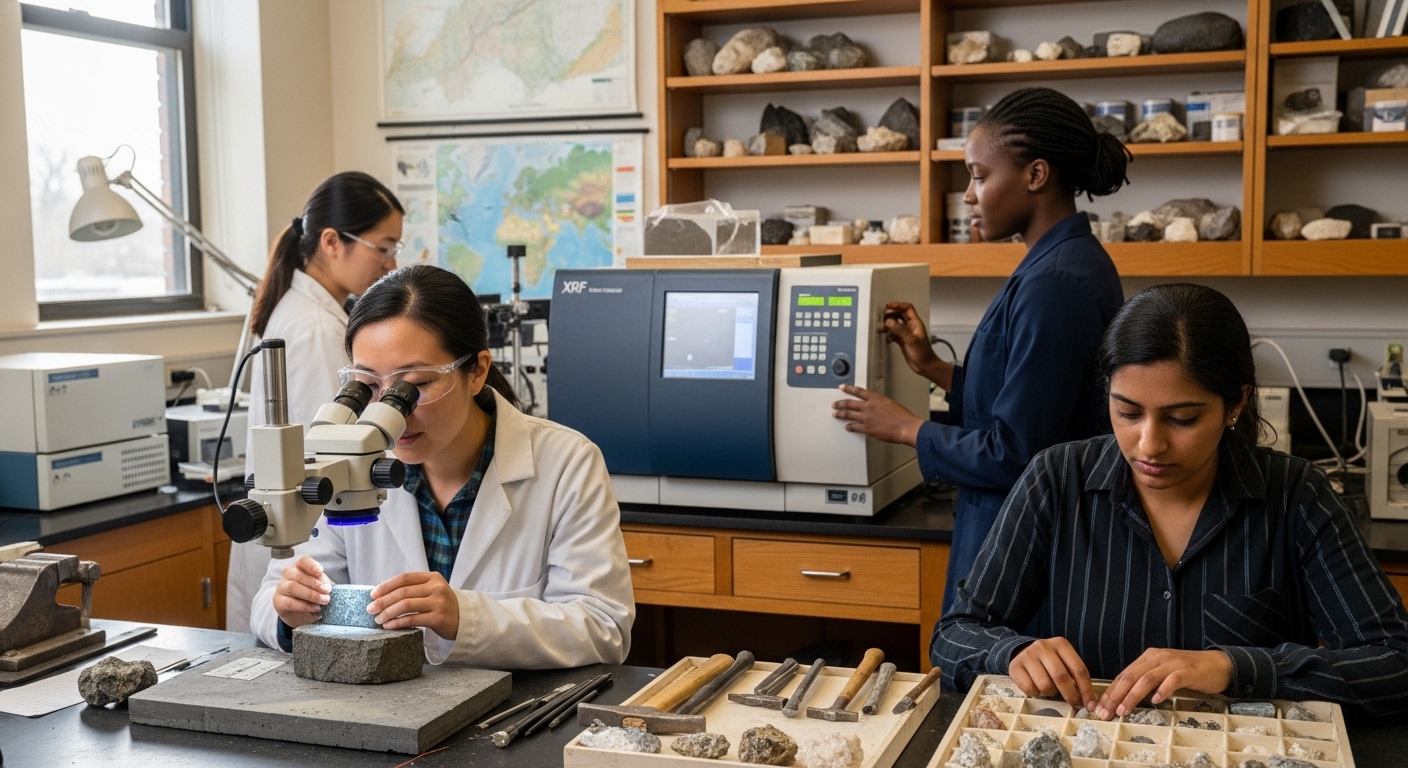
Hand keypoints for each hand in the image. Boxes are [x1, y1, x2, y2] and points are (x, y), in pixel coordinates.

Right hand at [273, 556, 330, 628]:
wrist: (302, 613)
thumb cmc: (312, 594)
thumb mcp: (321, 587)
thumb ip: (323, 584)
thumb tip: (326, 586)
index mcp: (299, 567)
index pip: (303, 561)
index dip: (311, 565)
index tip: (320, 571)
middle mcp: (288, 574)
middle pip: (298, 575)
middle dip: (315, 584)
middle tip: (327, 592)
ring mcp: (281, 587)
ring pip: (292, 587)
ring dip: (310, 595)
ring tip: (323, 601)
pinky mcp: (278, 601)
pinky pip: (289, 602)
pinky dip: (304, 606)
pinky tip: (315, 608)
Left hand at [369, 571, 459, 640]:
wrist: (463, 619)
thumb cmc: (441, 604)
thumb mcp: (431, 590)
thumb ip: (413, 588)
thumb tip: (381, 594)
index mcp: (433, 577)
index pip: (404, 578)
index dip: (386, 586)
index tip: (373, 595)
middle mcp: (437, 587)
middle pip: (403, 592)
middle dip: (383, 601)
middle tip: (370, 609)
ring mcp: (438, 602)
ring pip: (406, 605)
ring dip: (388, 613)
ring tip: (378, 619)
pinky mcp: (438, 618)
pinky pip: (412, 620)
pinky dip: (397, 623)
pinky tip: (388, 626)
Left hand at [832, 384, 924, 445]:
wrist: (905, 427)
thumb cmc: (902, 417)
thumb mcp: (890, 404)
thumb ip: (880, 404)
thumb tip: (876, 406)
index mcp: (875, 398)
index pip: (858, 391)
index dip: (849, 388)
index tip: (842, 387)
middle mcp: (869, 406)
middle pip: (850, 403)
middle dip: (840, 403)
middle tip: (834, 404)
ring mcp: (866, 417)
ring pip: (849, 414)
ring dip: (841, 414)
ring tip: (836, 414)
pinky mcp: (867, 428)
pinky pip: (854, 427)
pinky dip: (849, 427)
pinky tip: (847, 427)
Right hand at [882, 302, 950, 386]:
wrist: (925, 366)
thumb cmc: (922, 353)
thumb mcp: (911, 340)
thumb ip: (900, 330)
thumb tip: (888, 321)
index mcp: (915, 322)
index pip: (907, 308)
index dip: (898, 305)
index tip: (888, 306)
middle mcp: (910, 326)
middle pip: (899, 315)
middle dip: (890, 316)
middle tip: (883, 319)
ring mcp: (906, 333)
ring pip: (895, 324)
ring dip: (888, 326)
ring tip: (882, 330)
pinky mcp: (902, 340)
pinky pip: (894, 334)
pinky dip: (889, 335)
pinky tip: (888, 340)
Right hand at [1008, 637, 1098, 711]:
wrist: (1022, 652)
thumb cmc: (1049, 661)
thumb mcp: (1064, 661)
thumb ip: (1075, 676)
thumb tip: (1089, 702)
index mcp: (1061, 644)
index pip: (1079, 669)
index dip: (1086, 689)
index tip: (1091, 705)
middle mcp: (1043, 647)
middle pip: (1061, 677)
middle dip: (1071, 695)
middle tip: (1074, 704)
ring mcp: (1028, 655)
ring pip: (1045, 685)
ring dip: (1050, 692)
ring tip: (1049, 688)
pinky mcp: (1015, 666)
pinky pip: (1029, 688)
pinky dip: (1035, 693)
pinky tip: (1036, 686)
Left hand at [1095, 648, 1233, 719]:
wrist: (1218, 664)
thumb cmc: (1188, 672)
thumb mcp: (1162, 673)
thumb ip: (1145, 681)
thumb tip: (1123, 698)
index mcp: (1148, 658)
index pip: (1124, 675)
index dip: (1110, 691)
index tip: (1099, 707)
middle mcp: (1157, 658)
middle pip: (1131, 676)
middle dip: (1115, 695)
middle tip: (1105, 712)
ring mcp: (1172, 663)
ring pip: (1147, 679)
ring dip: (1132, 696)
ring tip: (1123, 710)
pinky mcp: (1188, 671)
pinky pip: (1172, 680)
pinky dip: (1162, 690)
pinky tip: (1155, 701)